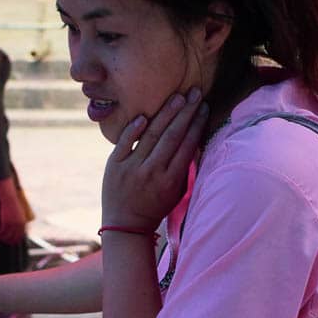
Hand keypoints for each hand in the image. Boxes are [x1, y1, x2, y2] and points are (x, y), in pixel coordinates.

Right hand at [0, 183, 26, 245]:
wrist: (10, 199)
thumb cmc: (14, 205)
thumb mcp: (20, 213)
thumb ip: (20, 220)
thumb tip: (19, 226)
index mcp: (24, 223)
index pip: (22, 234)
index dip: (17, 239)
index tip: (13, 241)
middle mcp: (19, 224)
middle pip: (15, 237)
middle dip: (11, 241)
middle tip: (6, 242)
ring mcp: (13, 224)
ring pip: (8, 235)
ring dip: (4, 238)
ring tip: (1, 238)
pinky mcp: (6, 222)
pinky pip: (2, 232)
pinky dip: (0, 234)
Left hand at [101, 88, 208, 232]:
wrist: (125, 224)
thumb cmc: (156, 206)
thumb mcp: (176, 192)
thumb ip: (184, 168)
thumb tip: (194, 138)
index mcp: (171, 180)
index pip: (187, 145)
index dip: (197, 124)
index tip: (204, 107)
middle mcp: (153, 172)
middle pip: (172, 136)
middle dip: (185, 112)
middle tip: (194, 92)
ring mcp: (132, 168)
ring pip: (152, 135)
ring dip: (166, 114)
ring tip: (177, 97)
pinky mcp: (113, 166)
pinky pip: (124, 143)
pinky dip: (134, 129)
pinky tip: (144, 115)